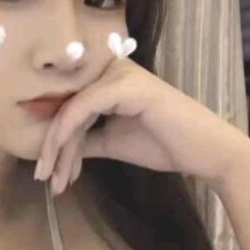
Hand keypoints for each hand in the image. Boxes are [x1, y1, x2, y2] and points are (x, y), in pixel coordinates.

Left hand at [35, 57, 249, 194]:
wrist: (204, 152)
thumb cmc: (163, 145)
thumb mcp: (111, 142)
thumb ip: (83, 139)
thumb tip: (51, 148)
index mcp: (107, 78)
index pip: (71, 105)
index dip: (55, 139)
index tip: (46, 172)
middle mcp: (110, 67)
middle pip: (68, 107)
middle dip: (53, 147)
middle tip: (45, 179)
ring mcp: (117, 73)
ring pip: (71, 110)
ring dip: (58, 149)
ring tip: (54, 181)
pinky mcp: (124, 84)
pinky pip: (82, 108)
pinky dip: (67, 136)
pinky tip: (61, 163)